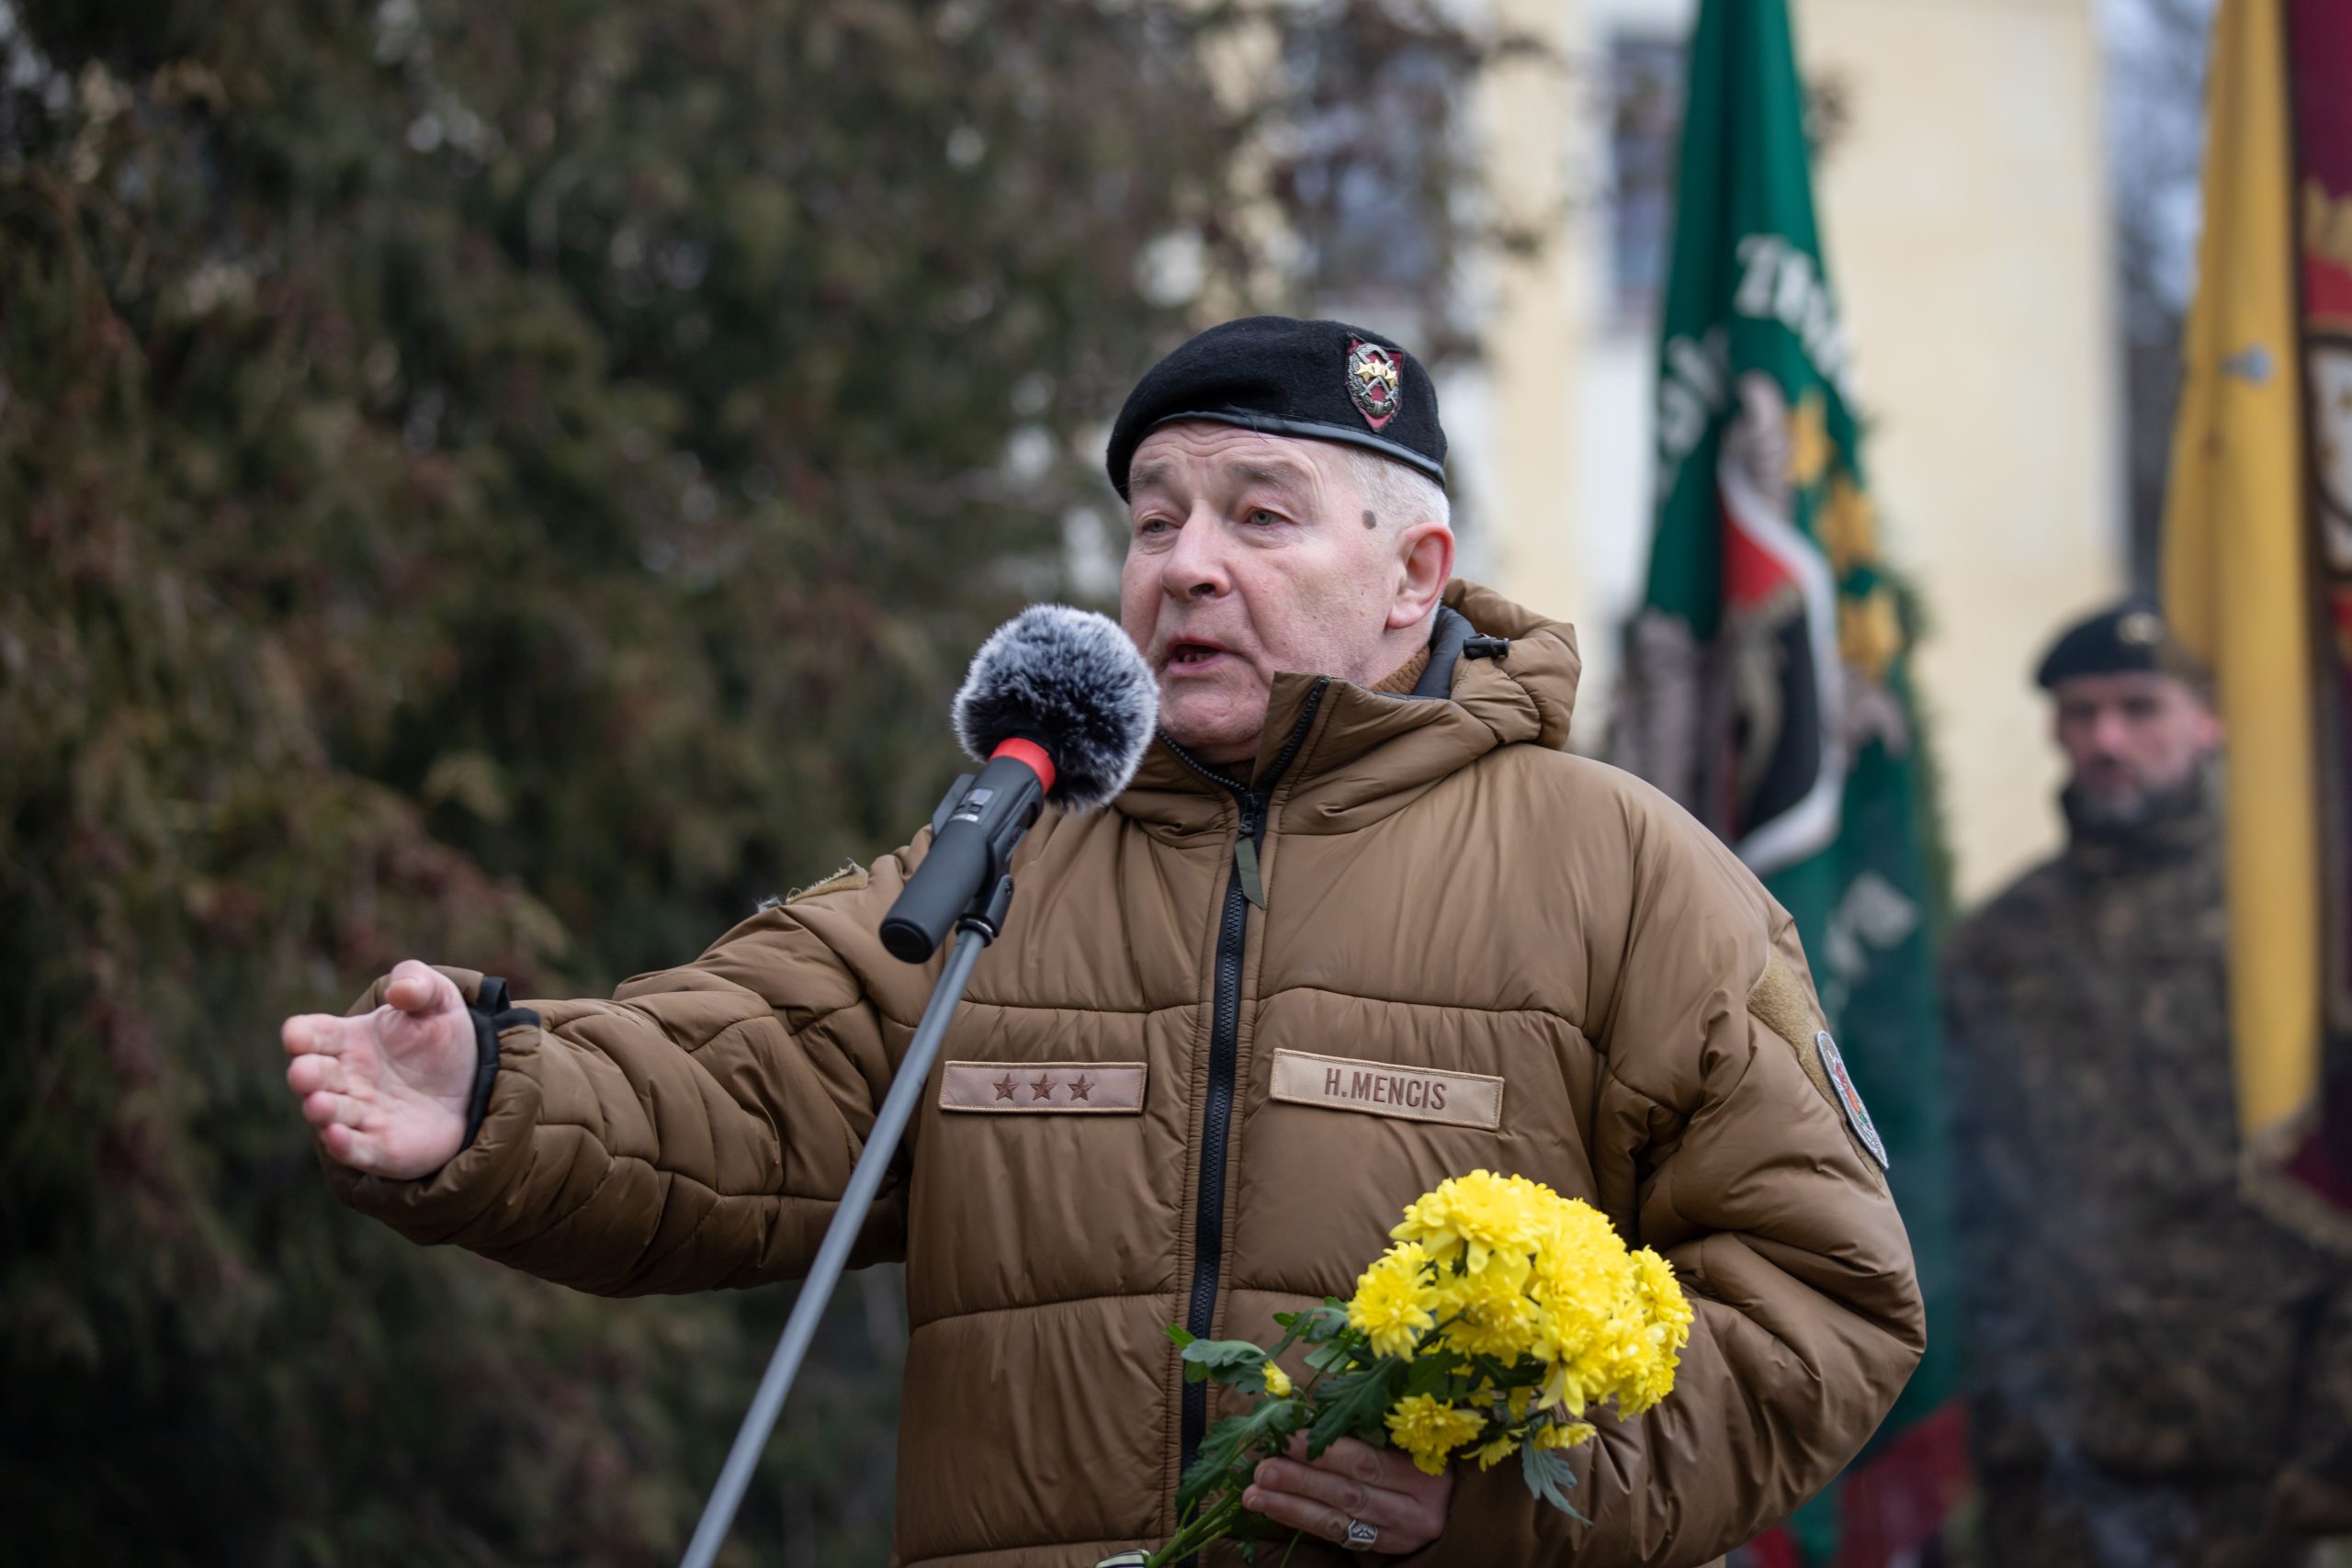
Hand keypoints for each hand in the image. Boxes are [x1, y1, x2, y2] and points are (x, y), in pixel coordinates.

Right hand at [281, 959, 474, 1177]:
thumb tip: (401, 989)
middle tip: (305, 1074)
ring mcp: (360, 1114)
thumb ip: (418, 983)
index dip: (301, 1035)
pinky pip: (355, 1149)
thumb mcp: (438, 1000)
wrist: (475, 1083)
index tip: (298, 1036)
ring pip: (328, 1115)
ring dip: (320, 1111)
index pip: (311, 1035)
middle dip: (305, 1075)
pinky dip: (343, 1145)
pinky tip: (337, 1137)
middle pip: (312, 1076)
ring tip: (319, 1104)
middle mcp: (345, 1078)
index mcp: (347, 1040)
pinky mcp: (380, 1147)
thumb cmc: (442, 1037)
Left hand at [1244, 1434, 1451, 1555]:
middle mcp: (1415, 1508)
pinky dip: (1302, 1520)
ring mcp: (1400, 1532)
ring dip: (1291, 1505)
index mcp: (1426, 1470)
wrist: (1459, 1504)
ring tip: (1255, 1494)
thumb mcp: (1415, 1436)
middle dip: (1302, 1480)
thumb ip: (1376, 1424)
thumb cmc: (1431, 1454)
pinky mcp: (1385, 1548)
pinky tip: (1274, 1508)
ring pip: (1338, 1519)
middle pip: (1350, 1493)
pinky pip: (1338, 1535)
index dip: (1327, 1450)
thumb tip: (1317, 1406)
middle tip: (1263, 1468)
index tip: (1290, 1435)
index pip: (1369, 1462)